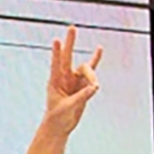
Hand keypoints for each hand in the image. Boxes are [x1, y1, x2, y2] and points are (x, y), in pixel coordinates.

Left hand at [25, 26, 100, 153]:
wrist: (60, 125)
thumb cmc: (57, 117)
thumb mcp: (68, 107)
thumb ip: (81, 96)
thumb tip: (94, 87)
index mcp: (54, 82)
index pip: (55, 65)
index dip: (56, 53)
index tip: (56, 41)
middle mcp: (64, 78)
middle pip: (68, 57)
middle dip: (70, 42)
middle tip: (71, 28)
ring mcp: (74, 79)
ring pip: (86, 70)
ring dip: (92, 77)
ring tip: (94, 88)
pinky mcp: (83, 84)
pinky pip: (92, 72)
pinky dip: (96, 60)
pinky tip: (99, 49)